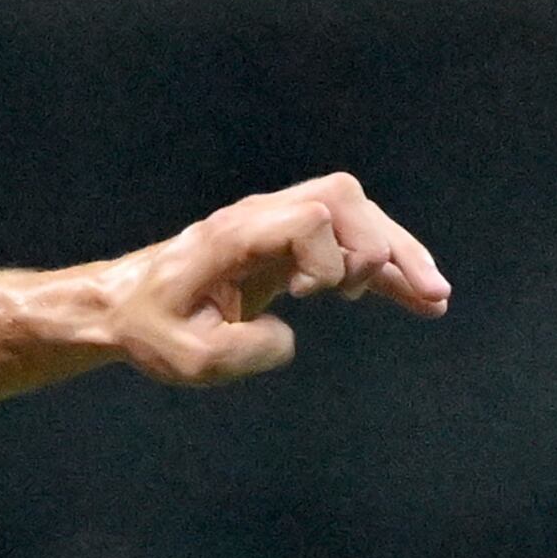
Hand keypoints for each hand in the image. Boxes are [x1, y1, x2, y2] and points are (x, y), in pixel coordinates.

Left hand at [103, 172, 448, 384]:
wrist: (122, 308)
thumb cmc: (150, 329)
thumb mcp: (188, 357)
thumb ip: (244, 350)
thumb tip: (289, 337)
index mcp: (233, 237)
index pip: (308, 215)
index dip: (329, 255)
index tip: (308, 297)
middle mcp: (257, 219)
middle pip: (342, 200)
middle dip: (386, 245)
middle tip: (419, 297)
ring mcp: (273, 227)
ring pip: (353, 214)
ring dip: (396, 253)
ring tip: (433, 301)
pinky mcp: (284, 245)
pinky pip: (345, 241)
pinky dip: (384, 267)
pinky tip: (419, 300)